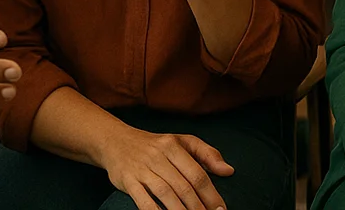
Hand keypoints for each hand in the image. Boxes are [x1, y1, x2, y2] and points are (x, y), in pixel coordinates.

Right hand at [98, 126, 233, 209]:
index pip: (197, 173)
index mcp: (174, 146)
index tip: (220, 209)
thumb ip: (207, 154)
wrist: (116, 142)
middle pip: (183, 186)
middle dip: (198, 207)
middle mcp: (158, 156)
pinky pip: (143, 201)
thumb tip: (229, 171)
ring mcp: (142, 169)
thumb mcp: (182, 141)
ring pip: (165, 194)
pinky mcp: (127, 181)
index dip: (211, 194)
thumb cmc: (155, 145)